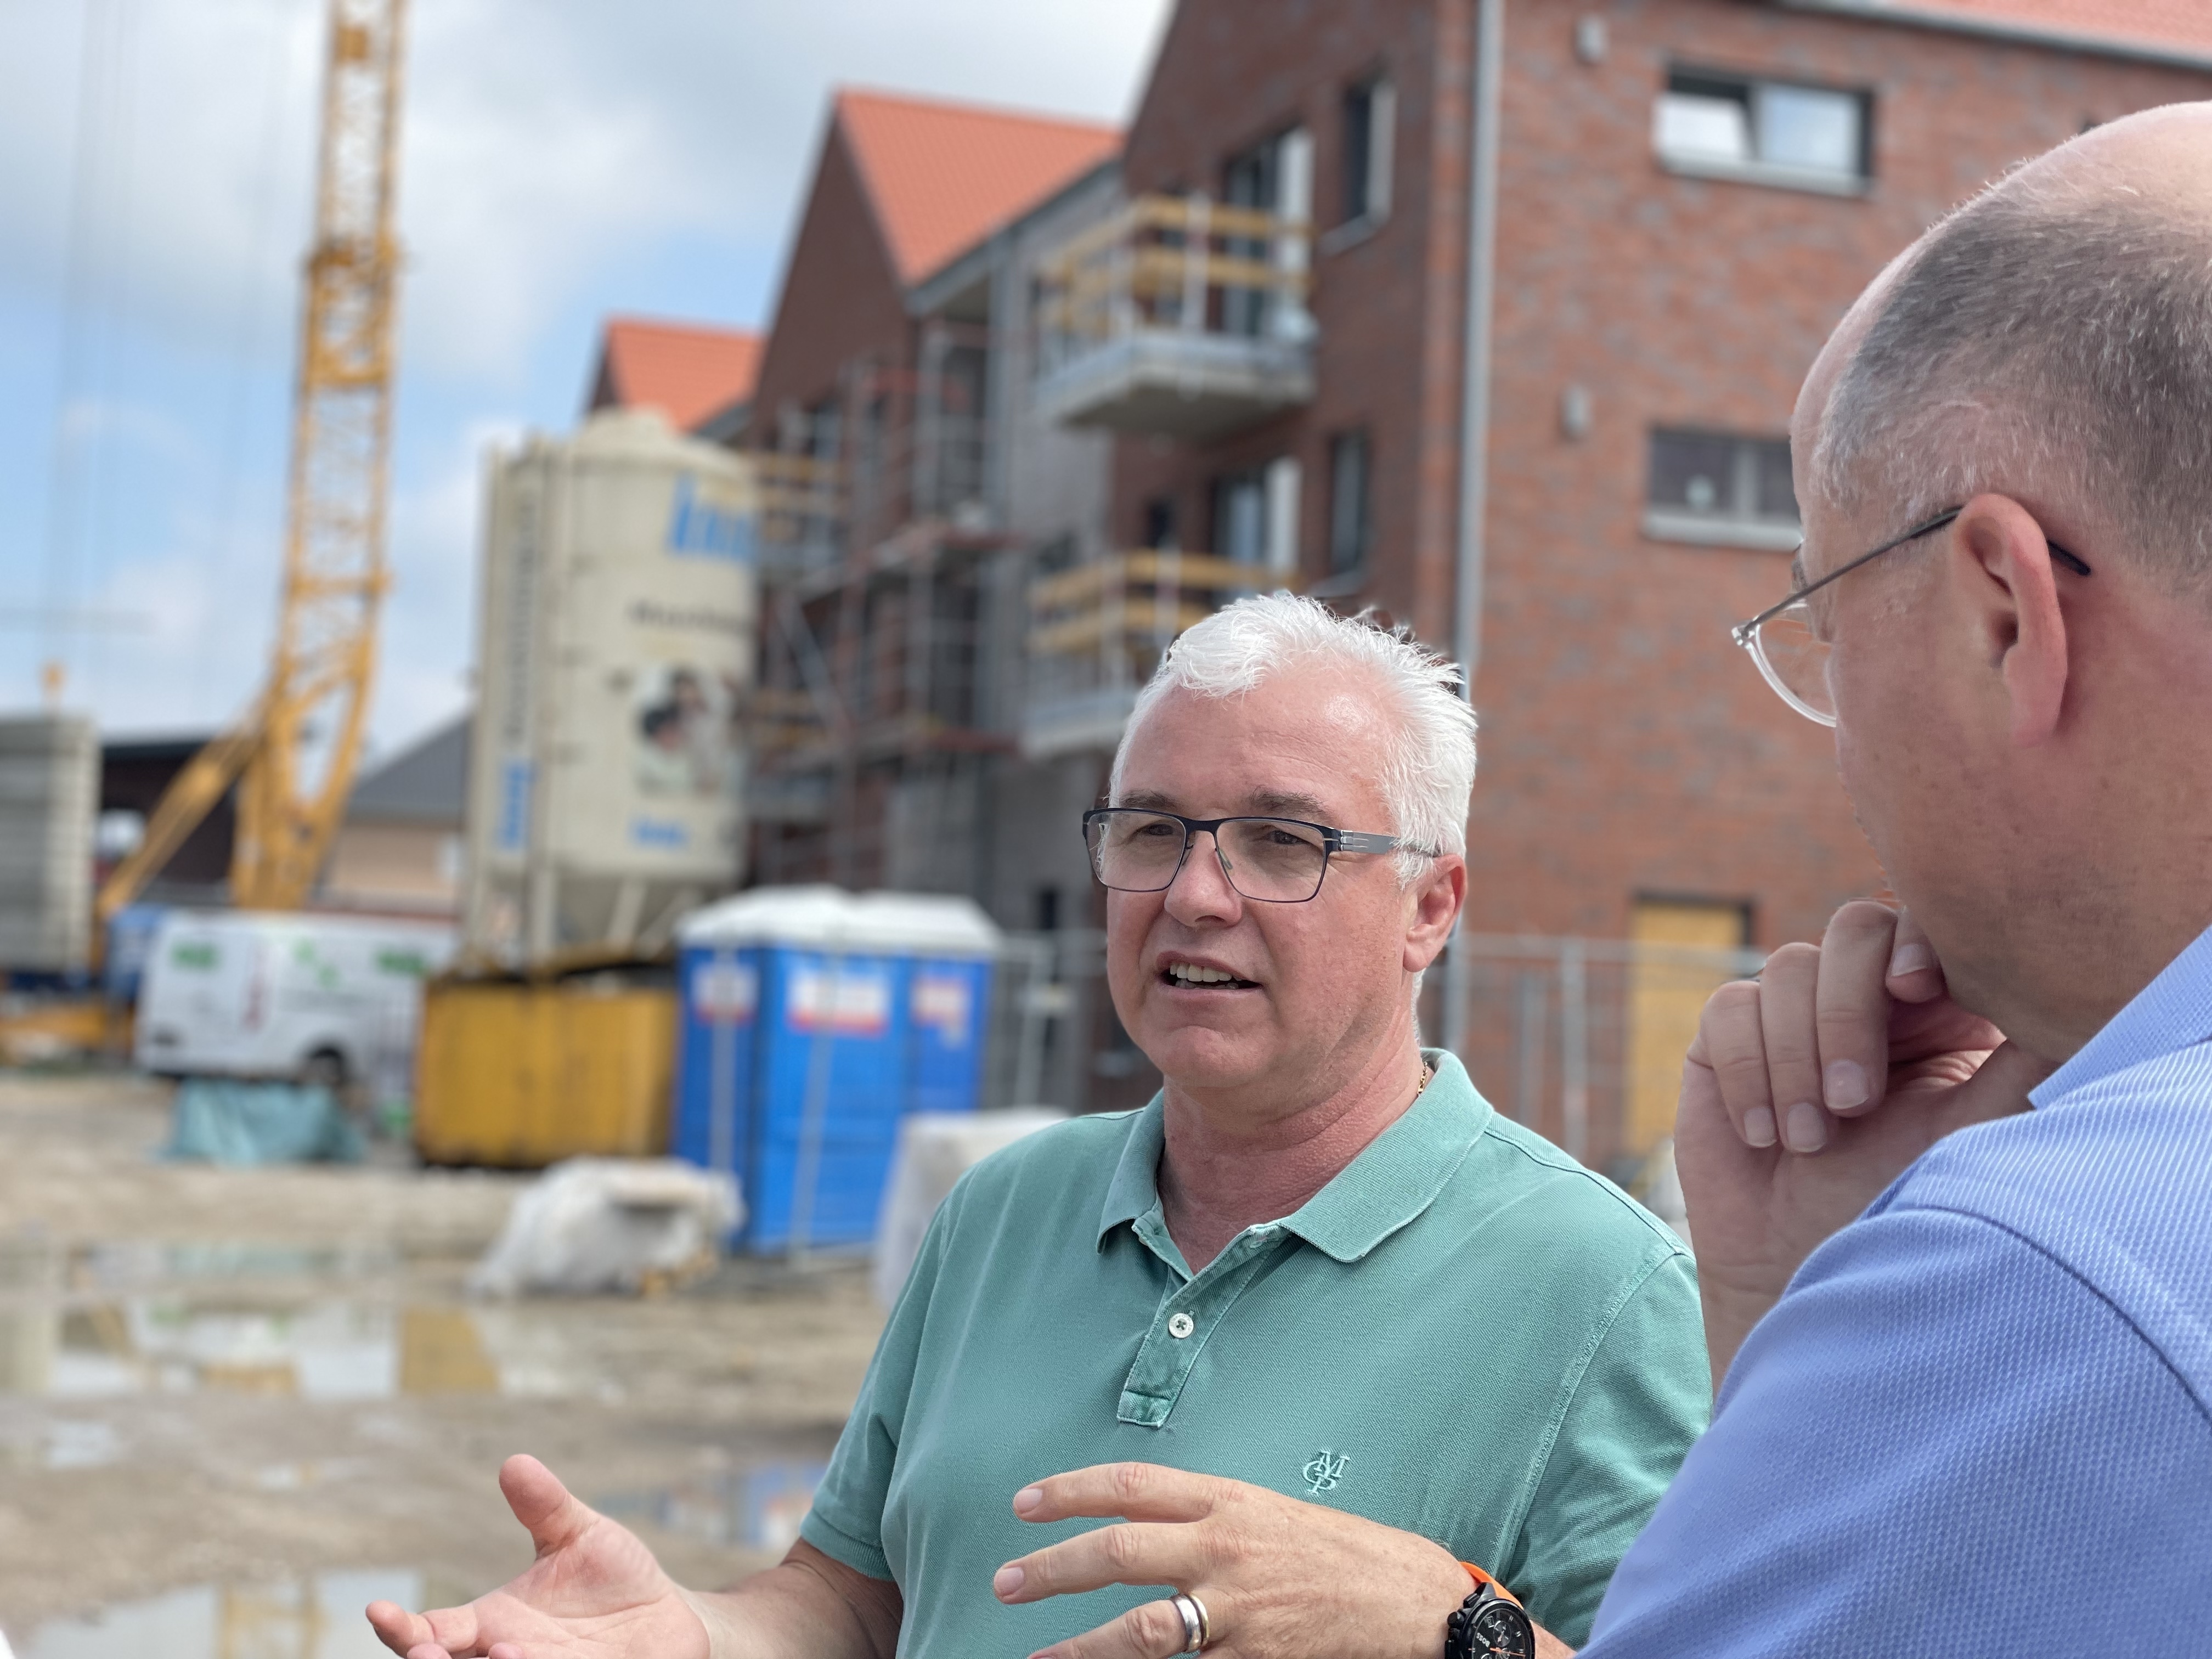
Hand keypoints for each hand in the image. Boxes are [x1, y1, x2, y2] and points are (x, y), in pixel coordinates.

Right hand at [365, 1454, 709, 1658]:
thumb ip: (546, 1507)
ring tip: (506, 1648)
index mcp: (492, 1623)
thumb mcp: (580, 1534)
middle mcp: (507, 1656)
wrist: (666, 1614)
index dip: (402, 1627)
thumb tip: (515, 1462)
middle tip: (426, 1649)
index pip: (431, 1632)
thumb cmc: (612, 1575)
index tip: (378, 1610)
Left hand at [990, 1462, 1568, 1658]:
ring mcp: (1238, 1608)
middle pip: (1117, 1550)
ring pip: (1137, 1625)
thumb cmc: (1351, 1558)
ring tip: (1033, 1654)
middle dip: (1051, 1565)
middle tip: (1005, 1579)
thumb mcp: (1278, 1517)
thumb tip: (1154, 1526)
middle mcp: (1226, 1547)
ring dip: (1077, 1644)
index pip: (1132, 1485)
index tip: (1024, 1502)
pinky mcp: (1253, 1657)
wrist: (1420, 1606)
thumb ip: (1215, 1520)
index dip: (1071, 1491)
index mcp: (1232, 1500)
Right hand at [1677, 900, 2052, 1388]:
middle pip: (1854, 931)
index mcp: (1937, 1006)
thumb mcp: (1973, 1132)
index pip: (1928, 927)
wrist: (1802, 1265)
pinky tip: (1764, 1136)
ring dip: (1796, 1059)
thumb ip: (2020, 1059)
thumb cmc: (1898, 1206)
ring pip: (1787, 969)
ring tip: (1809, 1141)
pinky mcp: (1727, 1034)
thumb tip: (2074, 994)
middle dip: (1847, 1016)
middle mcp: (1865, 995)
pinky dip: (1747, 1071)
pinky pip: (1730, 1009)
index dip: (1919, 941)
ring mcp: (1792, 1009)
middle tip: (1854, 1105)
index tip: (1916, 990)